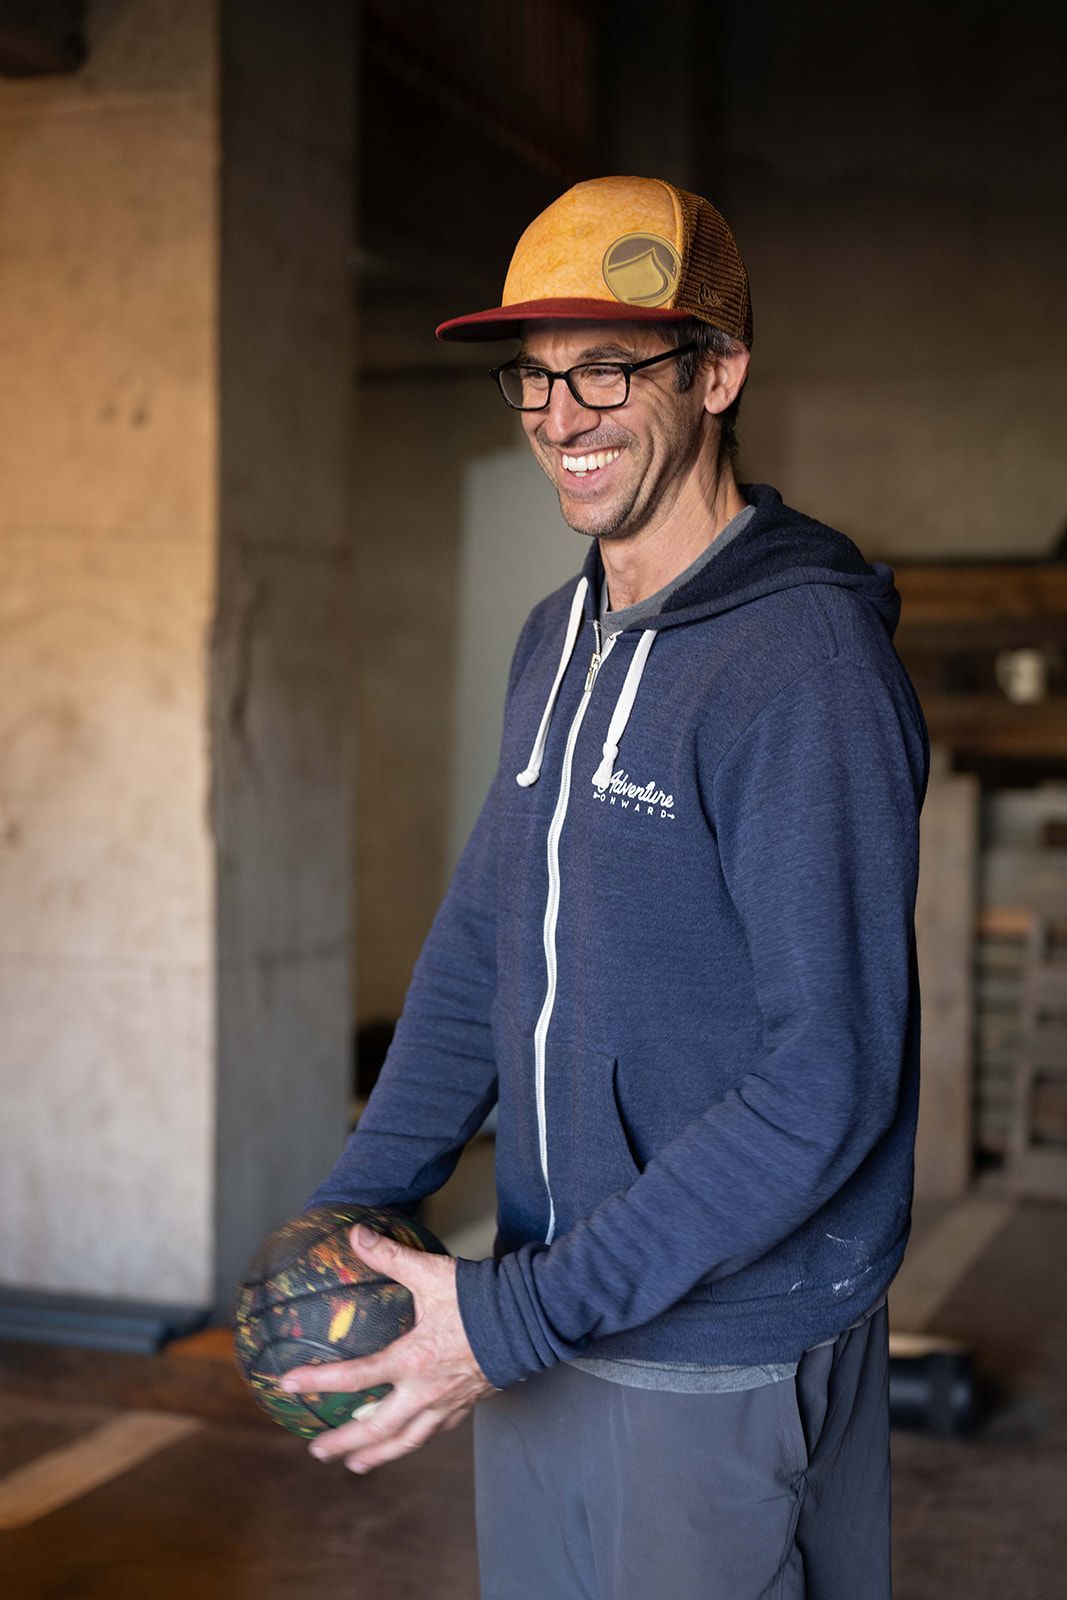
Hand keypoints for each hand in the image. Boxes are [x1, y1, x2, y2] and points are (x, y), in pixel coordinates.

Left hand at [279, 1223, 494, 1473]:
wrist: (530, 1319)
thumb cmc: (480, 1297)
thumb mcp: (430, 1273)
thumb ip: (390, 1256)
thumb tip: (356, 1234)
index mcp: (413, 1359)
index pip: (357, 1378)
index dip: (320, 1381)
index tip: (288, 1384)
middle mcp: (426, 1390)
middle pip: (378, 1427)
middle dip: (345, 1441)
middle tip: (317, 1450)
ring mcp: (448, 1403)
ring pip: (407, 1440)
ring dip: (377, 1454)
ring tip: (355, 1466)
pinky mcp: (467, 1405)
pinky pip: (435, 1431)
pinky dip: (414, 1440)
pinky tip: (406, 1441)